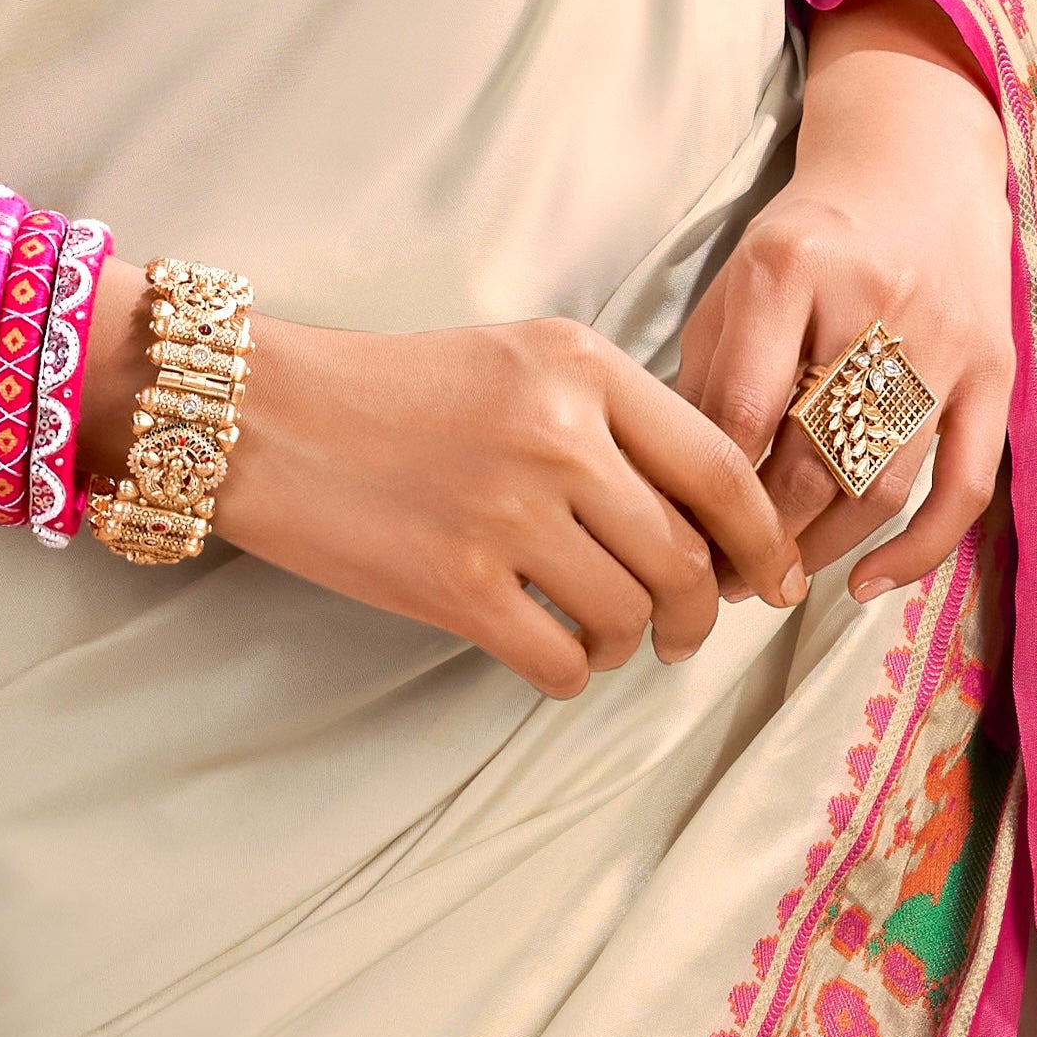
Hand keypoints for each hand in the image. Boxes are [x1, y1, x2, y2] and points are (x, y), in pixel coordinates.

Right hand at [95, 294, 803, 700]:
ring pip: (631, 616)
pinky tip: (550, 653)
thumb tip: (706, 521)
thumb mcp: (516, 362)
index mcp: (582, 365)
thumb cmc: (392, 389)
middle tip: (685, 633)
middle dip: (701, 613)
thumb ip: (610, 421)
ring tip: (602, 637)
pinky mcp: (456, 584)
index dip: (762, 539)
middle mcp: (558, 432)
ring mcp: (507, 511)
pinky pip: (560, 661)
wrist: (264, 415)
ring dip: (630, 645)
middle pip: (687, 556)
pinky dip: (571, 673)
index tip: (772, 580)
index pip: (722, 465)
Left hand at [675, 0, 1013, 602]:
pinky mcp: (994, 373)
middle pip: (812, 458)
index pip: (740, 408)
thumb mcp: (740, 280)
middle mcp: (871, 301)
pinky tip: (868, 585)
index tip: (679, 537)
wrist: (917, 165)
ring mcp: (942, 341)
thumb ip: (709, 375)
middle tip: (723, 580)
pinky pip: (964, 486)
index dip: (706, 489)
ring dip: (824, 550)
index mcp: (788, 265)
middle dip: (760, 537)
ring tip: (778, 580)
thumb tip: (677, 492)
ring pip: (881, 483)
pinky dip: (918, 551)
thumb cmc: (811, 235)